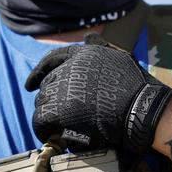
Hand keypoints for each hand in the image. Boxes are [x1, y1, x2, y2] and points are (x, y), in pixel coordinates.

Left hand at [24, 34, 171, 152]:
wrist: (141, 109)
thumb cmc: (136, 87)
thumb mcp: (118, 57)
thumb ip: (100, 47)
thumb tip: (89, 37)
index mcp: (81, 54)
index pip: (51, 60)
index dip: (38, 73)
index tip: (29, 84)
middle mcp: (69, 68)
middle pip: (47, 85)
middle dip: (50, 100)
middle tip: (56, 114)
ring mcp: (64, 89)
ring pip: (42, 103)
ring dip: (47, 115)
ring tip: (57, 126)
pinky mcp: (60, 110)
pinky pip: (41, 120)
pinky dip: (43, 129)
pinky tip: (51, 134)